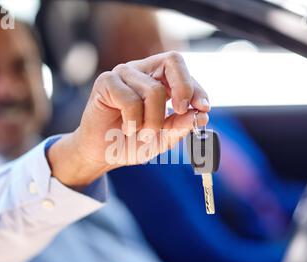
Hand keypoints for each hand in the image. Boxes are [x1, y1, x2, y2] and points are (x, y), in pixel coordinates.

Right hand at [47, 51, 209, 186]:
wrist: (102, 155)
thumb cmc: (132, 142)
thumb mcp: (163, 137)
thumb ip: (181, 125)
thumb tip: (201, 115)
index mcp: (157, 79)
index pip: (182, 71)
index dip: (197, 88)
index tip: (204, 109)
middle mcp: (141, 71)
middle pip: (172, 61)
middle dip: (184, 87)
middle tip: (181, 111)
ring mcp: (123, 74)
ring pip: (154, 91)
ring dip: (153, 122)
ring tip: (142, 134)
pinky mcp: (106, 82)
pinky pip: (131, 100)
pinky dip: (134, 122)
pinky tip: (126, 128)